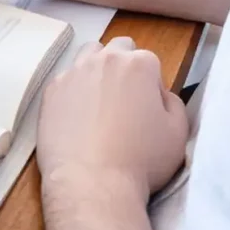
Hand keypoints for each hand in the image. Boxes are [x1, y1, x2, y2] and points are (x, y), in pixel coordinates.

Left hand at [37, 38, 188, 202]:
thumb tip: (158, 93)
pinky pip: (65, 80)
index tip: (148, 107)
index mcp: (138, 64)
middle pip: (117, 49)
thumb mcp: (178, 132)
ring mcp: (73, 73)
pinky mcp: (51, 90)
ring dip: (97, 69)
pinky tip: (77, 115)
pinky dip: (73, 90)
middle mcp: (103, 60)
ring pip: (87, 56)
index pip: (149, 60)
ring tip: (100, 101)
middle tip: (125, 100)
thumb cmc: (141, 160)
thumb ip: (172, 102)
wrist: (92, 180)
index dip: (151, 84)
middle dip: (123, 66)